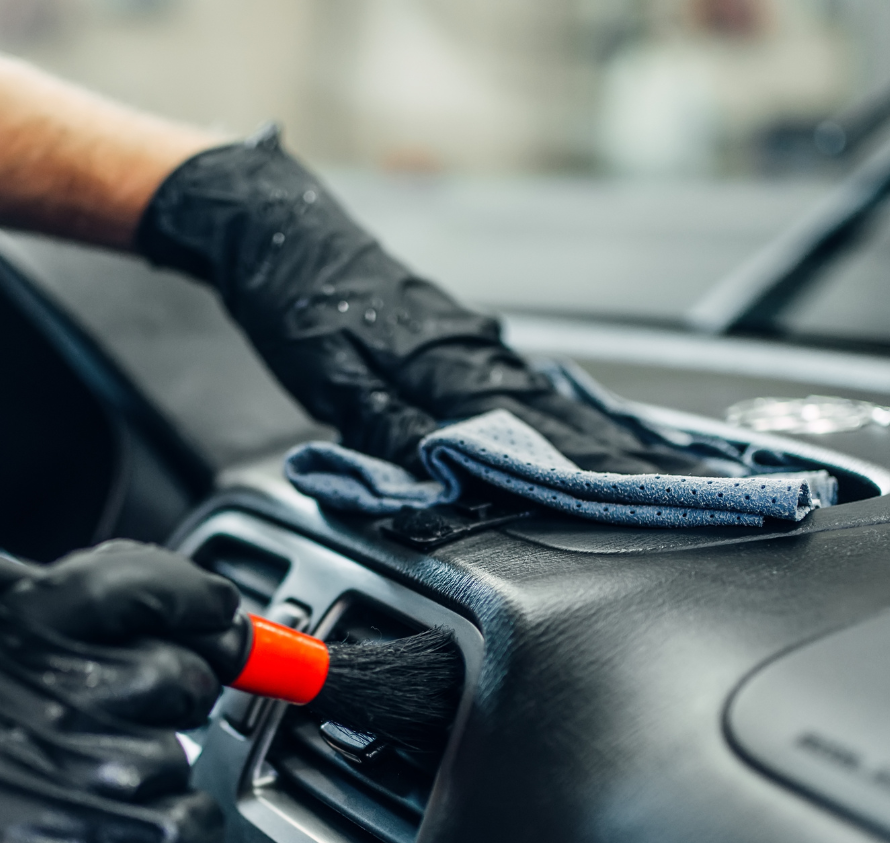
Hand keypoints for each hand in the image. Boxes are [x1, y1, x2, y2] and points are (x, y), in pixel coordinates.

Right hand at [0, 540, 237, 842]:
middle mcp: (37, 704)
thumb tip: (186, 619)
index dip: (188, 590)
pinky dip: (174, 829)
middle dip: (174, 696)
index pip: (122, 583)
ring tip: (82, 796)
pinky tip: (113, 836)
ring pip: (183, 750)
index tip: (217, 606)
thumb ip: (63, 642)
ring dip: (155, 775)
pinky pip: (196, 816)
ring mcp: (75, 780)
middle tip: (124, 725)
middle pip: (176, 669)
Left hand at [136, 128, 685, 475]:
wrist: (279, 227)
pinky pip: (524, 381)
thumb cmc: (299, 303)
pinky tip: (582, 422)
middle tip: (678, 491)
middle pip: (559, 417)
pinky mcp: (457, 334)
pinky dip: (562, 409)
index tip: (641, 500)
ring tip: (649, 467)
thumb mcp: (331, 379)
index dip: (587, 474)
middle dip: (618, 460)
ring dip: (599, 437)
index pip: (533, 434)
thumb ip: (389, 430)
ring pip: (549, 399)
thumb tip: (441, 476)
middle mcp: (474, 351)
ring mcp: (470, 339)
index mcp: (448, 365)